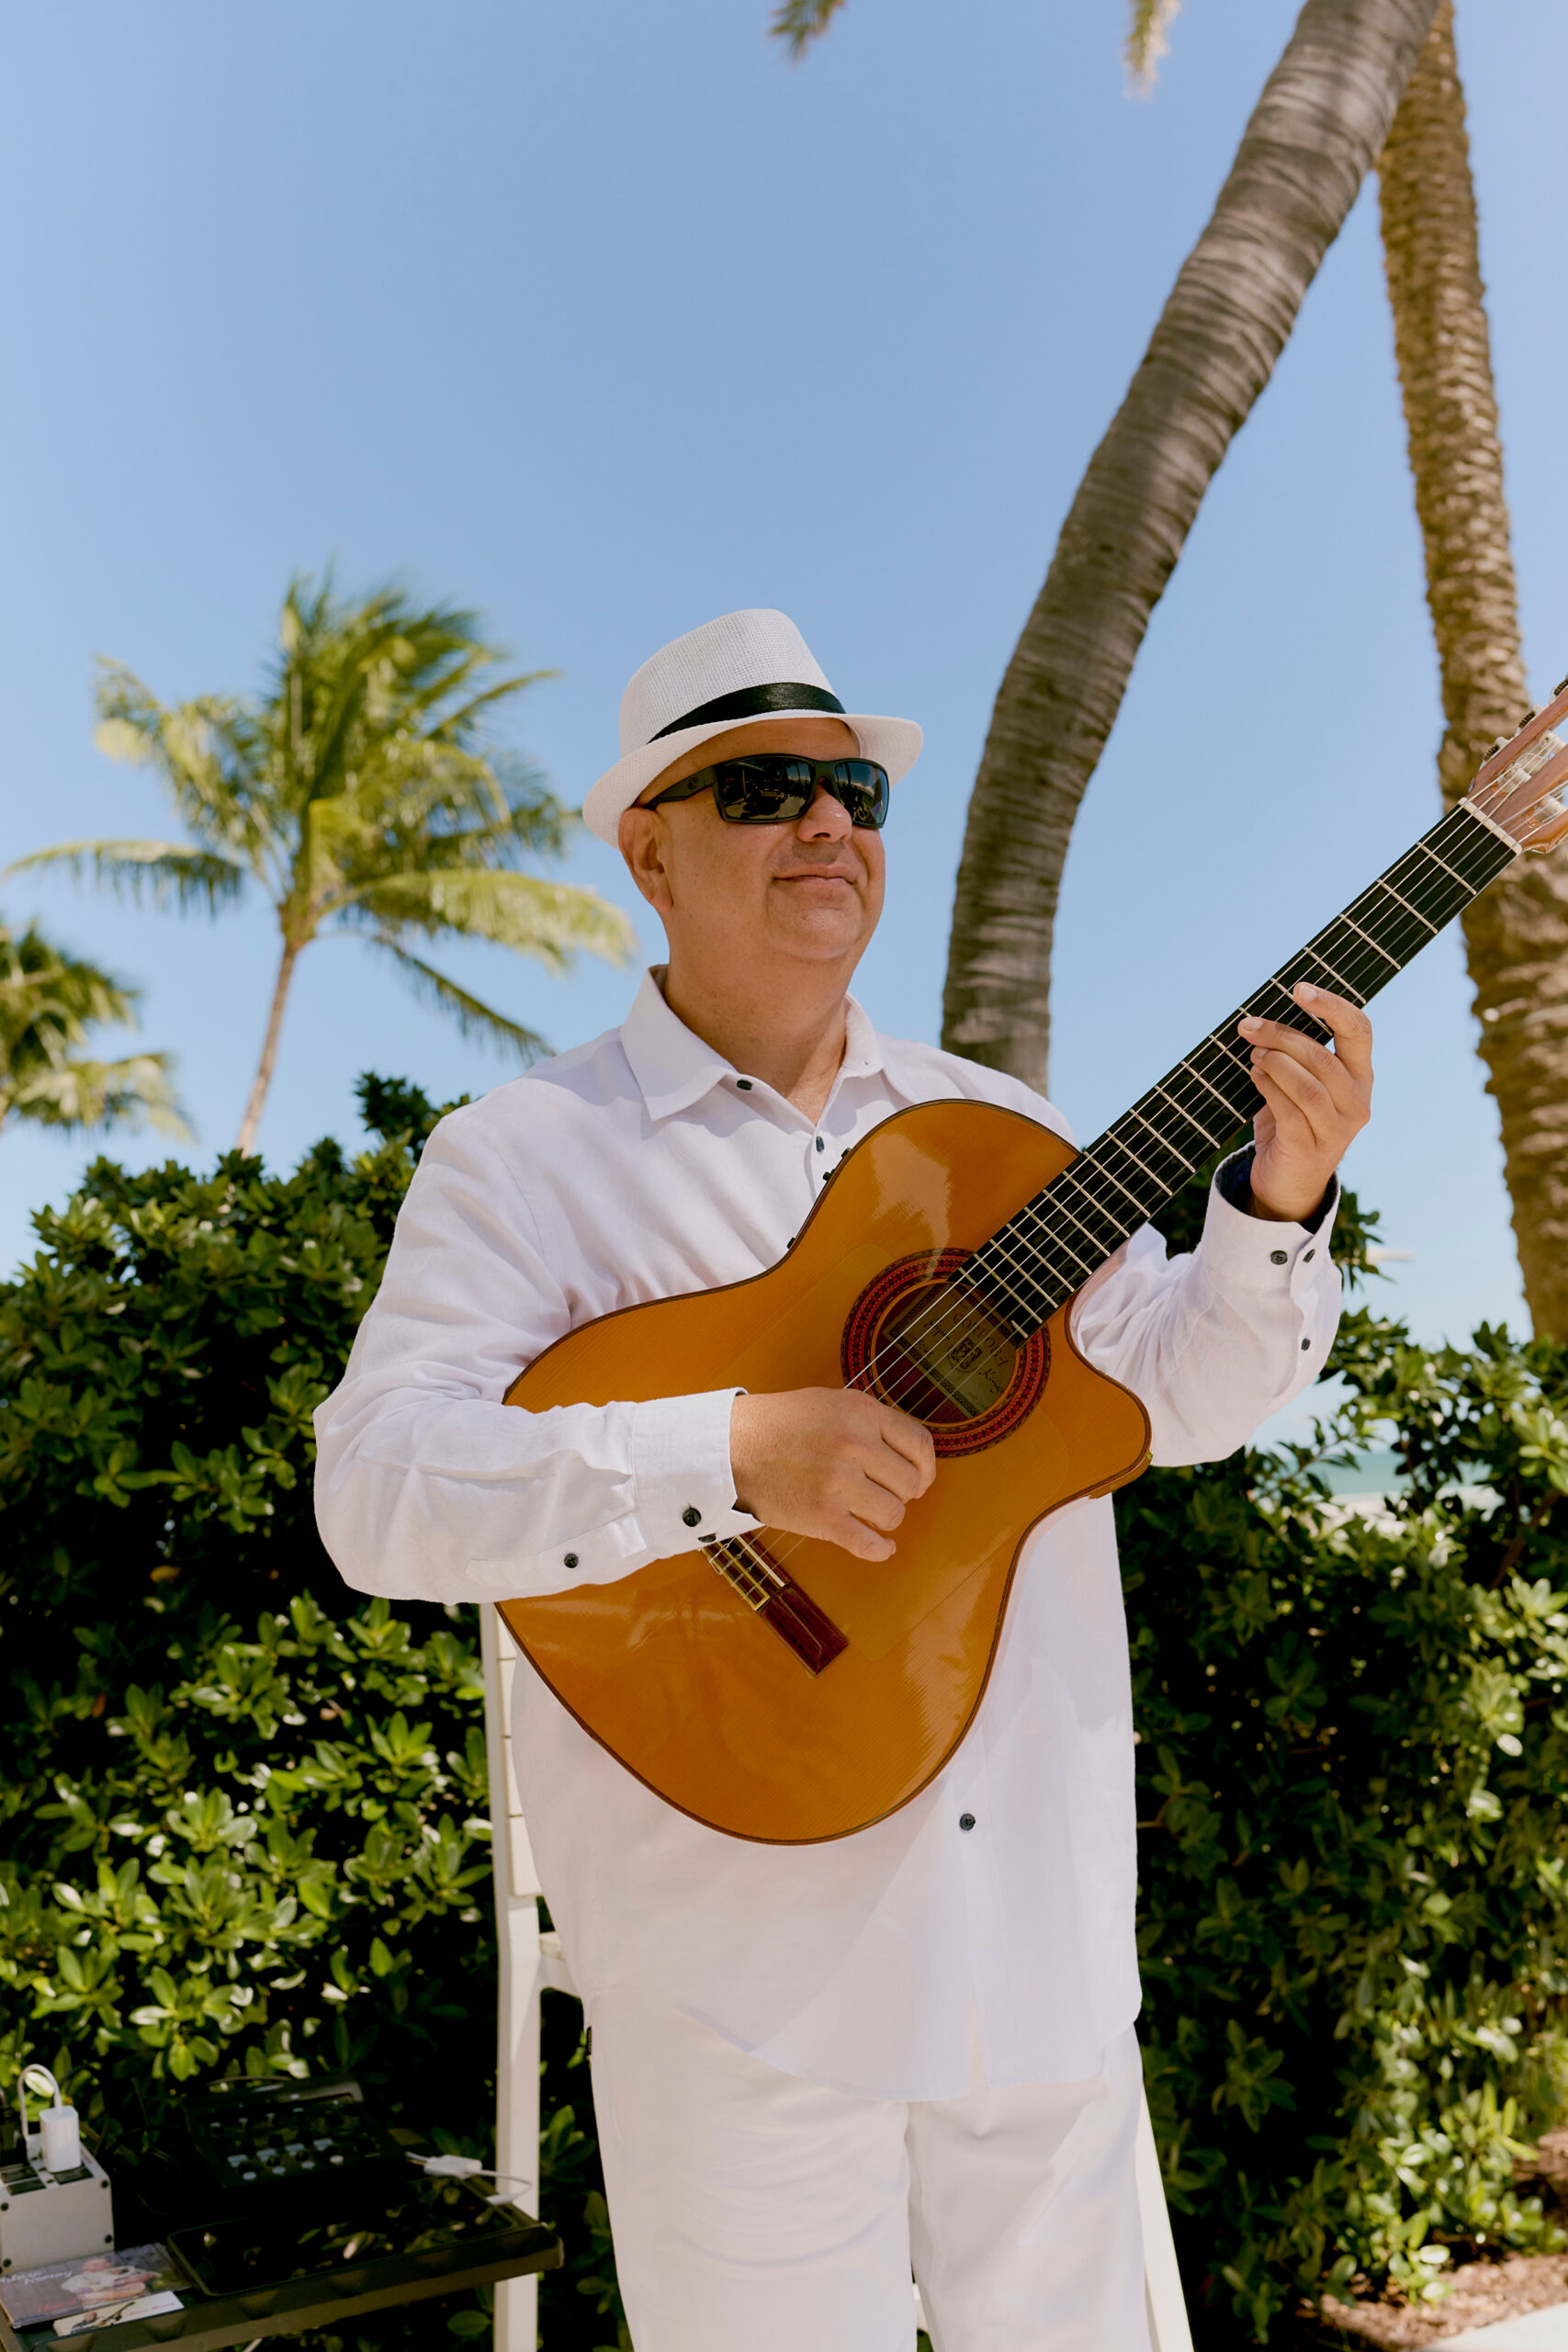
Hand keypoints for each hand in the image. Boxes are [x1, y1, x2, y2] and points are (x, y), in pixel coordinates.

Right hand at [728, 1387, 935, 1562]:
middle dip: (902, 1492)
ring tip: (867, 1510)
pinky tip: (883, 1547)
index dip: (926, 1466)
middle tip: (883, 1492)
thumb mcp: (832, 1403)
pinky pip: (869, 1544)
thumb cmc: (779, 1424)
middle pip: (911, 1484)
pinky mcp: (823, 1517)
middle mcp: (855, 1445)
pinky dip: (880, 1550)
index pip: (920, 1444)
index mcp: (861, 1412)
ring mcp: (839, 1483)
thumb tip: (908, 1452)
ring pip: (893, 1514)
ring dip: (885, 1517)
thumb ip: (871, 1422)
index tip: (919, 1477)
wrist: (732, 1447)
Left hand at [1237, 983, 1372, 1222]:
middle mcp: (1357, 1102)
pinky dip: (1269, 1087)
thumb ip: (1295, 1056)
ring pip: (1308, 1084)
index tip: (1298, 988)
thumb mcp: (1301, 1085)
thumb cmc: (1291, 1123)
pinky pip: (1290, 1111)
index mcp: (1360, 1077)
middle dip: (1282, 1035)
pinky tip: (1255, 1076)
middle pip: (1323, 1056)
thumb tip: (1262, 1018)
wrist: (1288, 1184)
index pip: (1359, 1030)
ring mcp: (1338, 1129)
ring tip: (1253, 1053)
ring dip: (1274, 1062)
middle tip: (1249, 1026)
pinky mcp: (1311, 1149)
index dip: (1332, 1006)